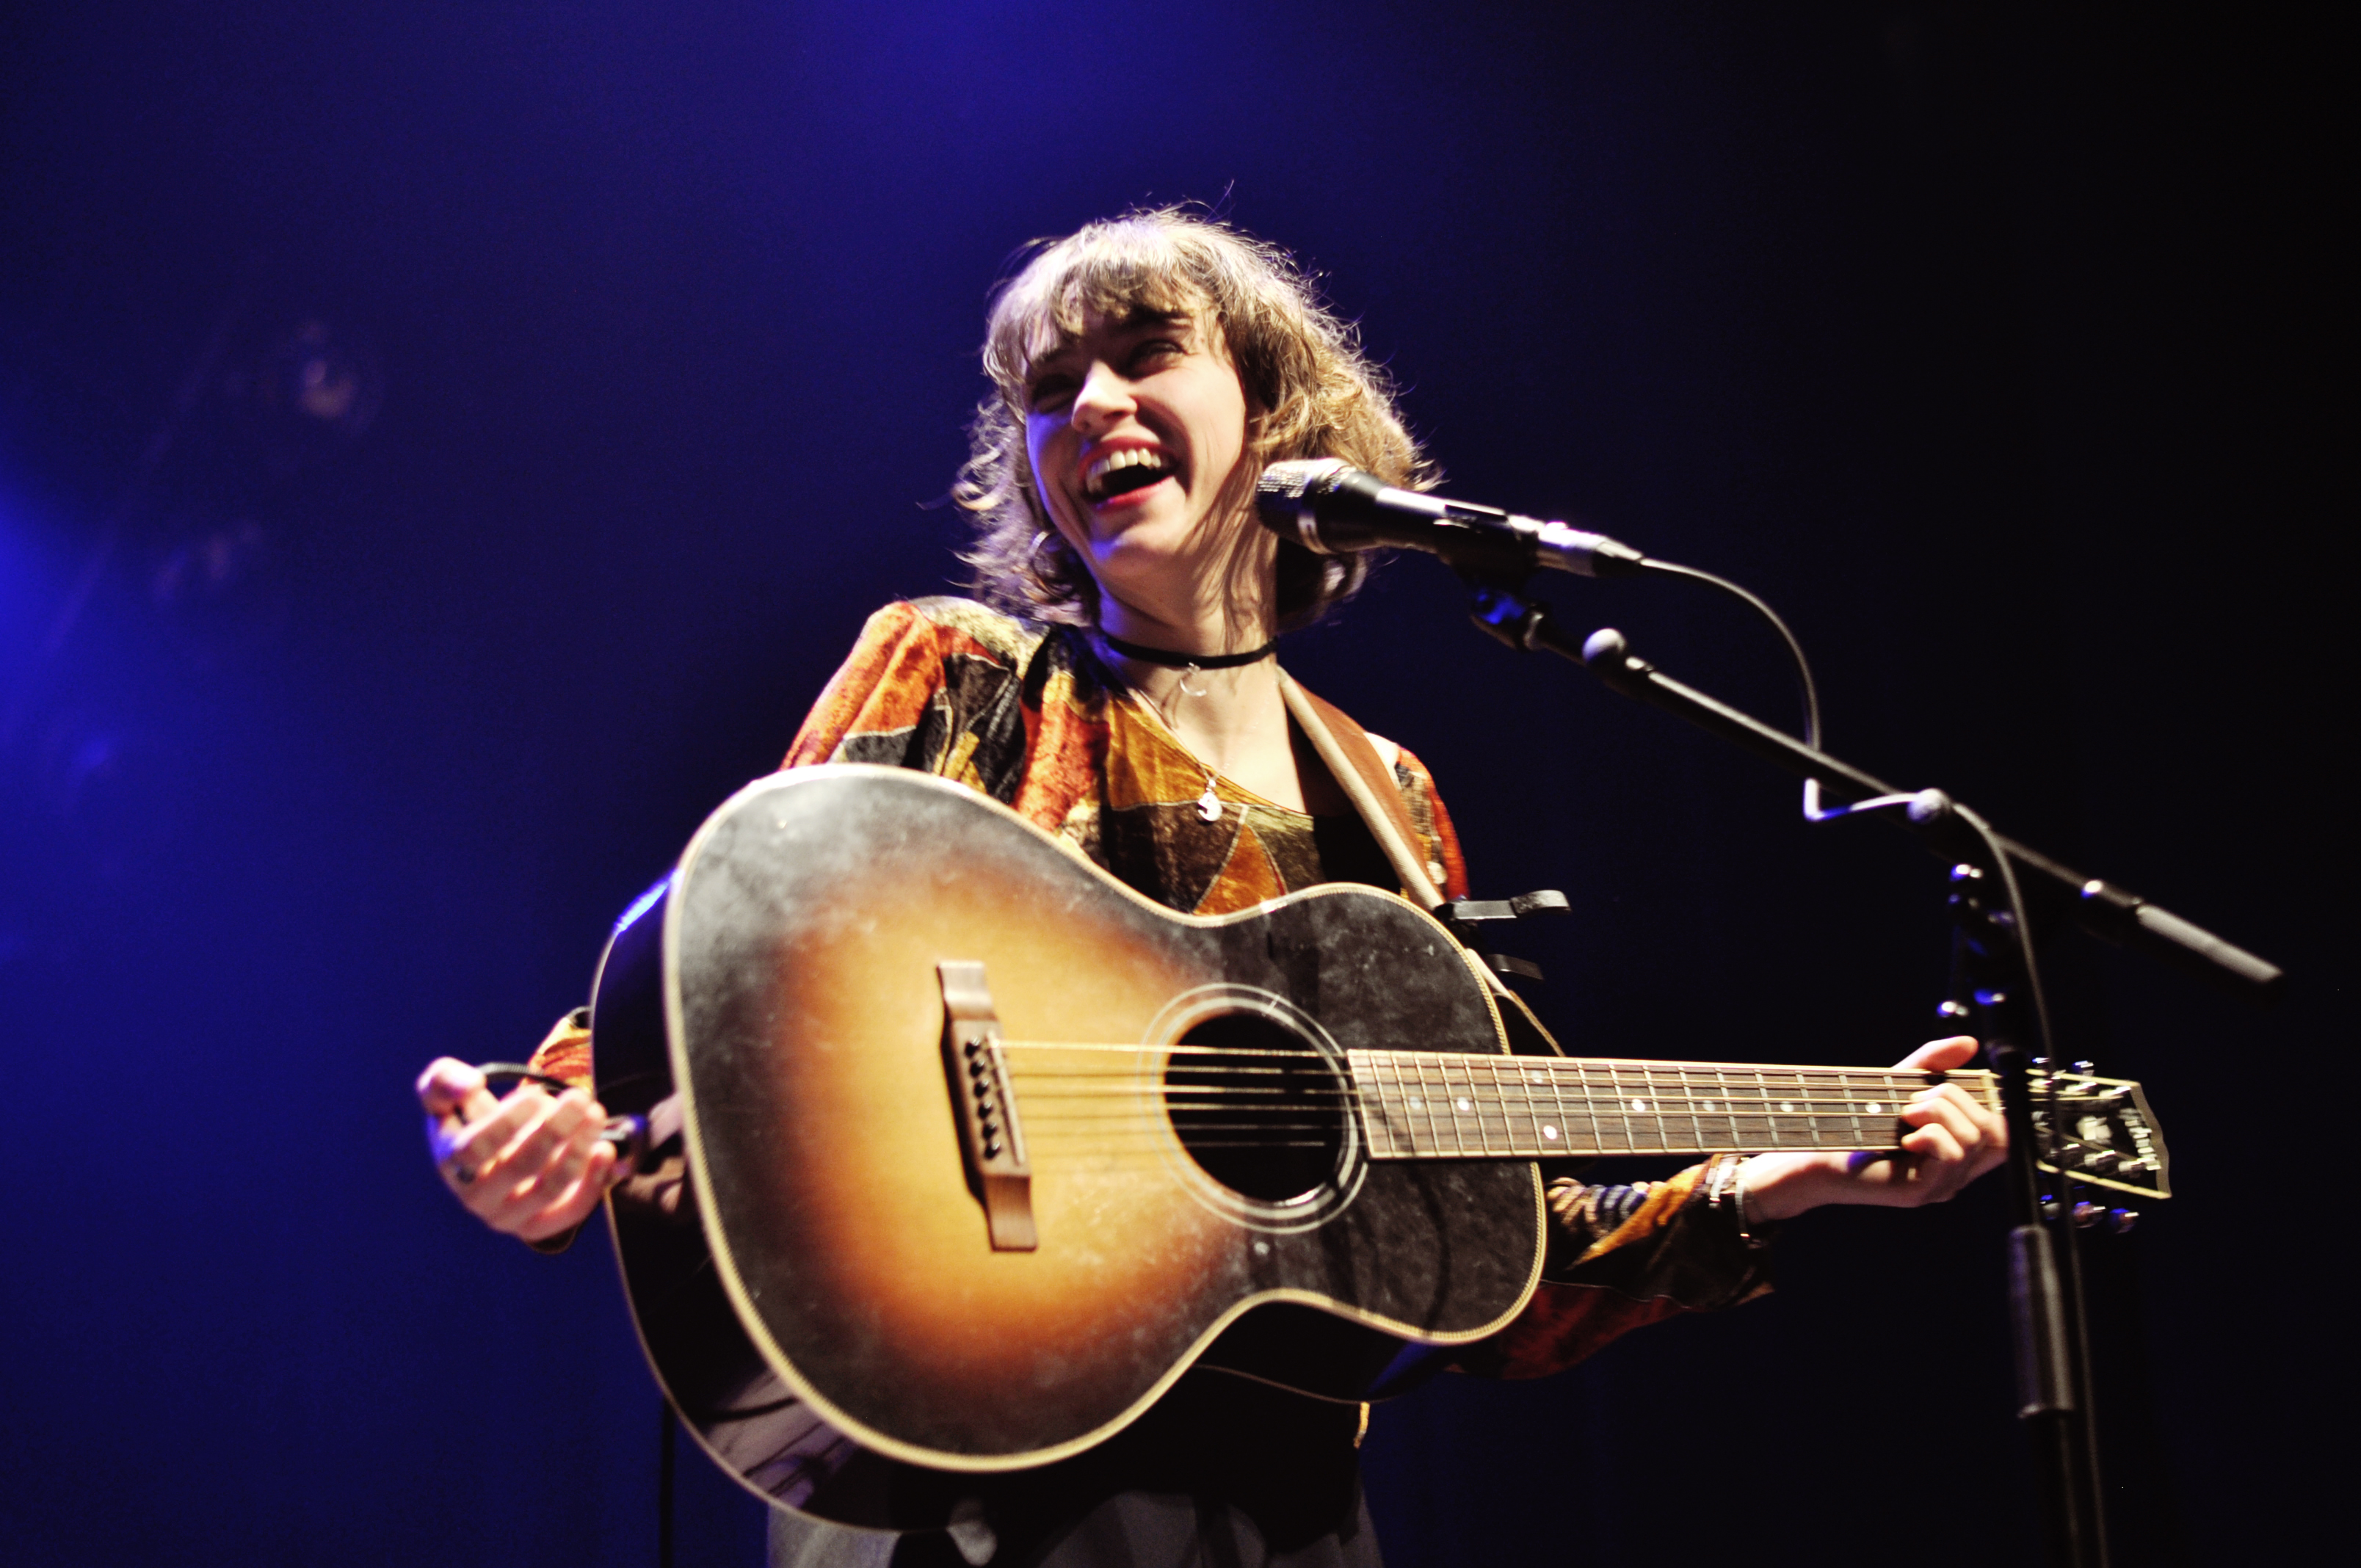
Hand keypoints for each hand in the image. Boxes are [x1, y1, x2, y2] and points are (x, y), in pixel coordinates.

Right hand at [417, 1057, 621, 1240]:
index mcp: (453, 1163)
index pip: (475, 1149)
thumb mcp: (445, 1091)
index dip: (507, 1121)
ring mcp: (510, 1215)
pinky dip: (593, 1181)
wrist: (494, 1153)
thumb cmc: (470, 1117)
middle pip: (520, 1166)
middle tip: (579, 1098)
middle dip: (554, 1128)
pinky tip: (605, 1149)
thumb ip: (444, 1080)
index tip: (536, 1094)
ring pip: (550, 1187)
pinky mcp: (542, 1223)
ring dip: (578, 1147)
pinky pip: (571, 1211)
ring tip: (595, 1114)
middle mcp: (478, 1197)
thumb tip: (470, 1084)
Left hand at [1740, 1037, 2007, 1222]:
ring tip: (1904, 1114)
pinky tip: (1905, 1136)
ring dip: (1937, 1112)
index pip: (2004, 1131)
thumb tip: (1969, 1043)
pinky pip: (1950, 1155)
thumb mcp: (1901, 1085)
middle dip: (1954, 1100)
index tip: (1949, 1088)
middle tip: (1913, 1101)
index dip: (1988, 1103)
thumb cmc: (1859, 1121)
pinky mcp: (1921, 1192)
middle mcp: (1958, 1172)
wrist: (1816, 1152)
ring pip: (1973, 1138)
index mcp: (1960, 1151)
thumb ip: (1935, 1064)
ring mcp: (1942, 1185)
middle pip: (1993, 1129)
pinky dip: (1930, 1134)